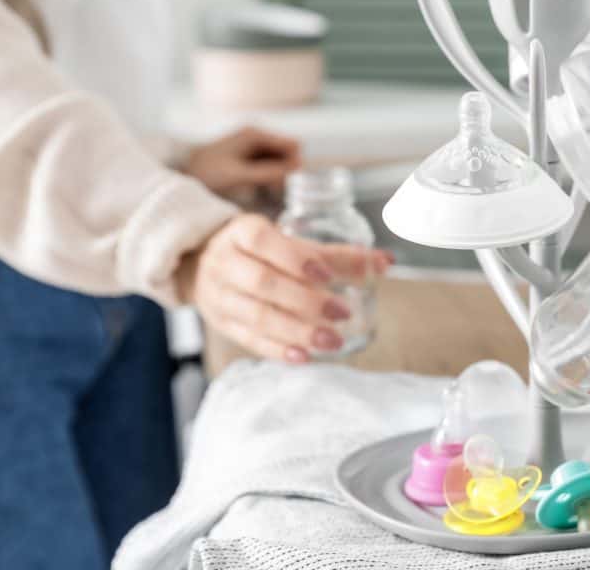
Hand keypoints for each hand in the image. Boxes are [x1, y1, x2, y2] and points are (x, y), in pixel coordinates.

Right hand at [176, 214, 392, 362]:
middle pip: (262, 283)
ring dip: (297, 331)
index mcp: (241, 233)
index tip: (327, 275)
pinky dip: (278, 350)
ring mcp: (219, 296)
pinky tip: (305, 356)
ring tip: (333, 341)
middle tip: (342, 312)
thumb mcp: (288, 242)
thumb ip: (334, 254)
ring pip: (256, 316)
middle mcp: (225, 263)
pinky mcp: (222, 324)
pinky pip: (249, 340)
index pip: (263, 241)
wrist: (204, 266)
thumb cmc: (259, 252)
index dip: (295, 258)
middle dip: (305, 300)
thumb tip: (385, 263)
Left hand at [183, 127, 301, 195]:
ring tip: (266, 193)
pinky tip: (261, 191)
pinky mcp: (247, 159)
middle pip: (287, 153)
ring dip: (278, 177)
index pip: (292, 145)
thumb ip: (268, 172)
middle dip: (286, 172)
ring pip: (279, 162)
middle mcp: (256, 137)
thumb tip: (298, 168)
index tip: (287, 184)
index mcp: (255, 134)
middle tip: (274, 191)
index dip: (294, 164)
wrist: (180, 175)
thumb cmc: (206, 173)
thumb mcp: (239, 174)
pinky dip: (269, 179)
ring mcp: (251, 147)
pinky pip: (268, 168)